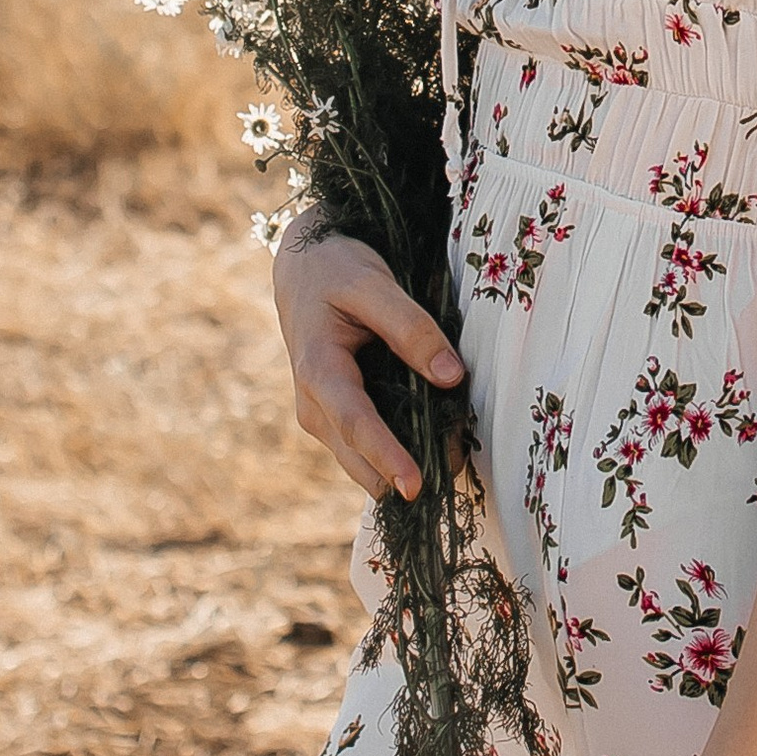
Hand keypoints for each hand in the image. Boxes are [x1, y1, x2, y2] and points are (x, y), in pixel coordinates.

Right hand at [273, 220, 463, 501]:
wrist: (304, 270)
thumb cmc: (337, 273)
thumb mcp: (373, 286)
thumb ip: (412, 328)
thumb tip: (451, 376)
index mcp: (317, 370)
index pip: (356, 423)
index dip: (386, 457)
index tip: (416, 486)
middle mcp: (313, 403)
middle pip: (356, 454)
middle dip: (399, 474)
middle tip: (452, 478)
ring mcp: (321, 414)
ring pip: (358, 457)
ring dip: (396, 468)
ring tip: (449, 466)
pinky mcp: (334, 415)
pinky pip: (362, 443)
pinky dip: (392, 450)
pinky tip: (431, 447)